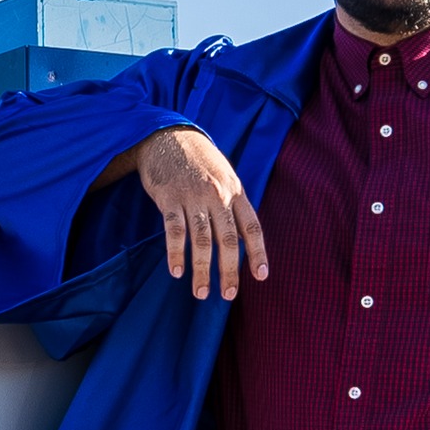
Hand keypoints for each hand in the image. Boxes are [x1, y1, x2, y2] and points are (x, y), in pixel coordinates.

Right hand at [117, 128, 267, 300]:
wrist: (168, 135)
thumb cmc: (199, 161)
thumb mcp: (224, 175)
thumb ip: (233, 204)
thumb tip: (241, 239)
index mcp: (234, 191)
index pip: (252, 226)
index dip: (258, 252)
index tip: (261, 276)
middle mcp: (217, 195)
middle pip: (227, 239)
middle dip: (228, 270)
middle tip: (228, 295)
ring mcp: (192, 196)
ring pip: (201, 239)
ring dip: (202, 269)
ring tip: (201, 292)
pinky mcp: (169, 197)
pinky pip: (174, 230)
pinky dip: (175, 253)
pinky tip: (176, 271)